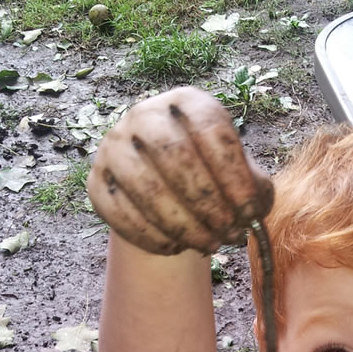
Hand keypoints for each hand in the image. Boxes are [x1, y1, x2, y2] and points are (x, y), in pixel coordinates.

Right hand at [87, 87, 273, 255]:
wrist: (167, 193)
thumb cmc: (213, 181)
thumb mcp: (241, 177)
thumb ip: (255, 190)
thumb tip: (253, 211)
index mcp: (187, 104)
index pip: (211, 129)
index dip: (234, 175)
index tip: (249, 213)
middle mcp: (145, 115)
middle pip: (175, 155)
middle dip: (208, 202)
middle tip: (229, 234)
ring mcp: (114, 146)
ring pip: (146, 186)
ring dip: (182, 224)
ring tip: (208, 245)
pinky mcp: (97, 181)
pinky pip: (120, 212)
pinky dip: (152, 236)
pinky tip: (175, 247)